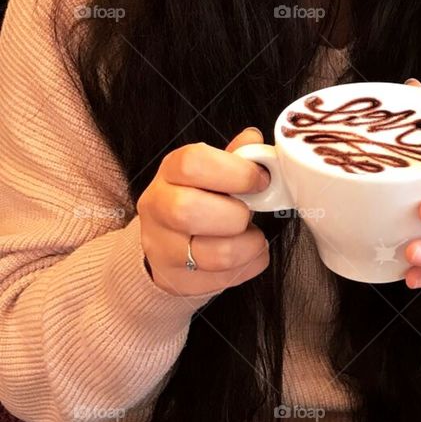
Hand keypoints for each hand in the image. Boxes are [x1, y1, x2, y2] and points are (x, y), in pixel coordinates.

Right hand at [137, 127, 271, 296]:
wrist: (170, 244)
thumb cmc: (198, 199)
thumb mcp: (212, 171)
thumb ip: (236, 156)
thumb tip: (254, 141)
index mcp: (170, 172)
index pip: (192, 164)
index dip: (235, 171)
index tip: (260, 180)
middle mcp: (158, 208)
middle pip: (189, 210)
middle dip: (236, 213)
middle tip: (249, 212)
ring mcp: (164, 248)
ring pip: (215, 254)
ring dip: (249, 244)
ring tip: (250, 234)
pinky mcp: (180, 280)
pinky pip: (229, 277)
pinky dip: (250, 264)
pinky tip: (245, 252)